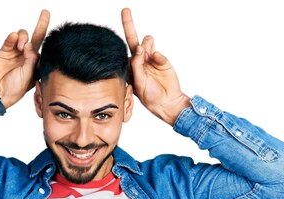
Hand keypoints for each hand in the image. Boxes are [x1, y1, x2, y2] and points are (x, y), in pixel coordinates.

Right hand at [0, 10, 50, 108]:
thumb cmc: (15, 88)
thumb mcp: (29, 76)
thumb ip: (31, 59)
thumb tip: (29, 44)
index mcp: (37, 64)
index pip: (45, 49)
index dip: (49, 40)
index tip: (55, 34)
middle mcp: (28, 56)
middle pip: (37, 37)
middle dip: (42, 23)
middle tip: (45, 12)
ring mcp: (16, 52)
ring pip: (23, 36)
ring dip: (24, 37)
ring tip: (21, 47)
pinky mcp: (5, 50)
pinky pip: (11, 38)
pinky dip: (13, 37)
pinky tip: (14, 39)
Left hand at [121, 8, 190, 125]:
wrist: (168, 102)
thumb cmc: (150, 97)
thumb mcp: (138, 84)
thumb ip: (137, 66)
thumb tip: (138, 49)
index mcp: (130, 68)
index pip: (123, 53)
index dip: (118, 45)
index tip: (115, 34)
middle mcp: (139, 61)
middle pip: (132, 40)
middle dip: (128, 24)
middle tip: (125, 10)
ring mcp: (150, 58)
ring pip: (145, 42)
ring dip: (145, 44)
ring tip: (146, 54)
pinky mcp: (161, 59)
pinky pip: (157, 51)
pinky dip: (157, 55)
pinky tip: (156, 60)